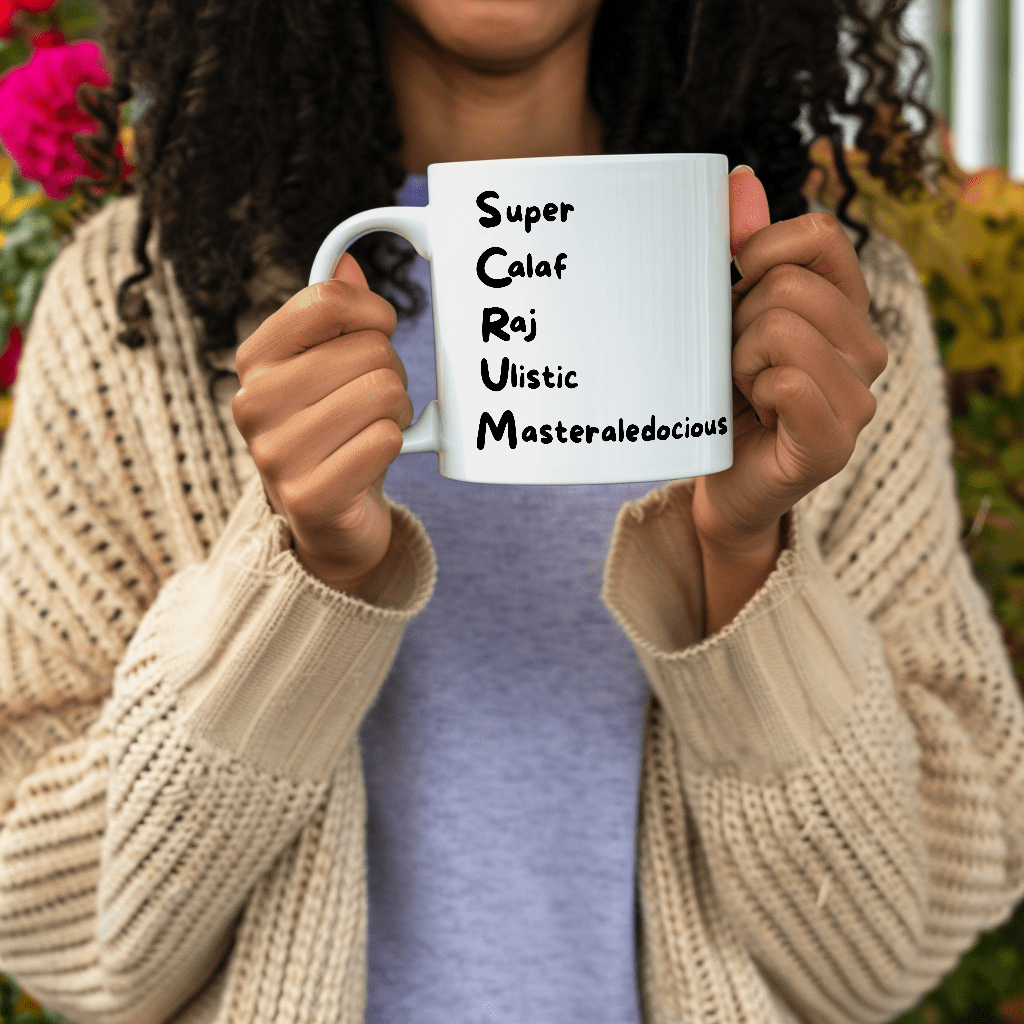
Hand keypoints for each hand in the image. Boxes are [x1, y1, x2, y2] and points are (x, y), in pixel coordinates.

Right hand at [231, 253, 412, 594]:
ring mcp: (275, 453)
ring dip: (398, 411)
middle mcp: (253, 402)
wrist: (329, 518)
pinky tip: (373, 459)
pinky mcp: (308, 495)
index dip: (372, 312)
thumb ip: (334, 316)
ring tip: (376, 429)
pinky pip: (385, 440)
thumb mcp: (329, 368)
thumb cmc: (335, 431)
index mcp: (256, 360)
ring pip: (383, 392)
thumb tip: (348, 263)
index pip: (326, 300)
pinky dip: (395, 446)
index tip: (379, 331)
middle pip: (368, 349)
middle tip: (376, 401)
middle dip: (391, 373)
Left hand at [691, 167, 888, 554]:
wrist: (717, 478)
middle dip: (738, 322)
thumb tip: (741, 179)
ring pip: (783, 330)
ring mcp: (858, 399)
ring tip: (744, 391)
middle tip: (735, 363)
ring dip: (740, 361)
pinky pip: (789, 381)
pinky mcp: (834, 443)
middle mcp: (866, 348)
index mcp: (844, 308)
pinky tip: (758, 414)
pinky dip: (756, 391)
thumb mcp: (726, 315)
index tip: (735, 288)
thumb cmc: (723, 394)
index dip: (761, 250)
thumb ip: (738, 249)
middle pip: (789, 287)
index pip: (819, 235)